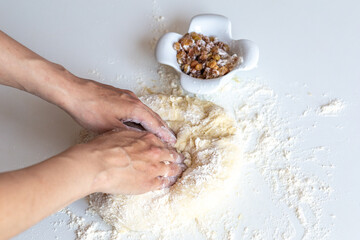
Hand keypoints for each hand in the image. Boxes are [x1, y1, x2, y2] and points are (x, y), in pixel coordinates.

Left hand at [63, 78, 176, 144]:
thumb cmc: (89, 108)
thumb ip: (128, 134)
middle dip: (162, 128)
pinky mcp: (119, 95)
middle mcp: (134, 100)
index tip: (172, 142)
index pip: (154, 123)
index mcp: (134, 108)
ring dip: (153, 122)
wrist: (74, 92)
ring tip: (159, 132)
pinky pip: (137, 107)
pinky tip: (140, 122)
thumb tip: (139, 140)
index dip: (164, 134)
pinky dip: (143, 116)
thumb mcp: (110, 128)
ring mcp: (126, 96)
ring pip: (145, 111)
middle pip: (153, 116)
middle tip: (170, 138)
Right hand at [63, 128, 184, 194]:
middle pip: (171, 155)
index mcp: (148, 139)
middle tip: (180, 160)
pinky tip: (169, 182)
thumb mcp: (119, 133)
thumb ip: (132, 135)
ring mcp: (154, 168)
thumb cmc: (103, 149)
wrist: (97, 164)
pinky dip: (168, 182)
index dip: (167, 147)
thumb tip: (135, 136)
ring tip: (179, 171)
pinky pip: (164, 183)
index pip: (163, 143)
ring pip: (171, 169)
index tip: (169, 150)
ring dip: (176, 170)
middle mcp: (154, 152)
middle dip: (176, 158)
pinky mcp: (149, 183)